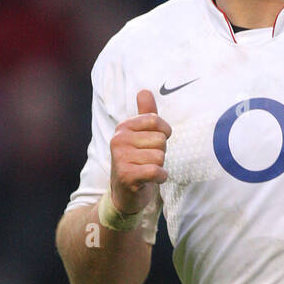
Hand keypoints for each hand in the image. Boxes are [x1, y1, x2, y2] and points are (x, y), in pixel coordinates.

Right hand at [108, 89, 171, 214]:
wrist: (125, 193)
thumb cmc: (137, 162)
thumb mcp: (141, 136)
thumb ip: (145, 114)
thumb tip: (144, 90)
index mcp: (123, 127)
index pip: (155, 121)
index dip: (164, 133)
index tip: (156, 142)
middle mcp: (118, 140)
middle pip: (160, 141)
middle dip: (160, 153)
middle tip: (147, 161)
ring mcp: (120, 158)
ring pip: (159, 156)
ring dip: (159, 166)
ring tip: (146, 170)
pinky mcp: (127, 175)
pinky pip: (156, 171)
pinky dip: (160, 177)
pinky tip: (150, 179)